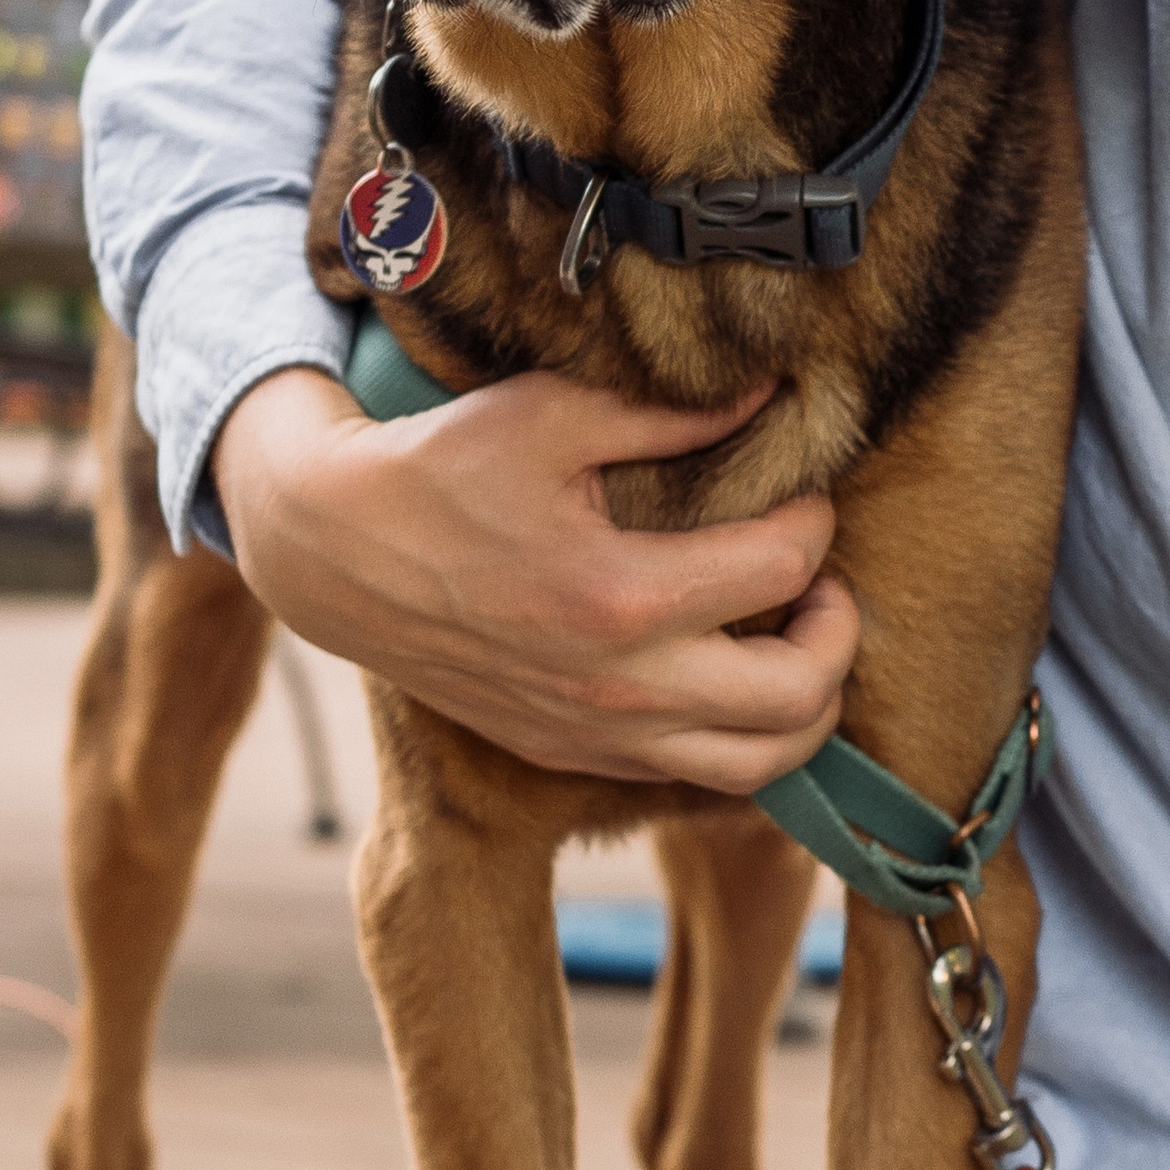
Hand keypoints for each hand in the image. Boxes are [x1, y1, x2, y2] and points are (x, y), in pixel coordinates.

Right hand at [211, 362, 859, 788]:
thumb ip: (674, 415)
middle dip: (839, 629)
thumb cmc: (437, 469)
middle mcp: (620, 689)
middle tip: (822, 580)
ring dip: (807, 703)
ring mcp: (596, 736)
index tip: (801, 491)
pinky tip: (730, 670)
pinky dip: (742, 733)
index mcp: (621, 597)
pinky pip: (698, 774)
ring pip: (763, 765)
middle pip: (802, 695)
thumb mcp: (552, 414)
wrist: (331, 553)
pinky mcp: (572, 756)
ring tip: (795, 637)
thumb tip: (774, 395)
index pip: (785, 566)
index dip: (814, 517)